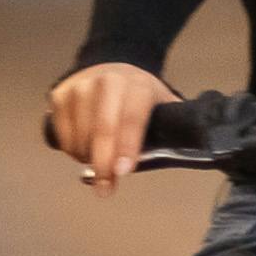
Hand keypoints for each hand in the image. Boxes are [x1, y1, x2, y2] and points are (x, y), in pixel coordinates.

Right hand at [46, 61, 162, 187]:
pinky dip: (71, 149)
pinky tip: (83, 149)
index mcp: (137, 85)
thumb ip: (174, 126)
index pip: (132, 118)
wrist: (109, 66)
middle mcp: (106, 82)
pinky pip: (62, 134)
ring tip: (98, 165)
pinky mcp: (59, 95)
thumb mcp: (162, 103)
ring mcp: (79, 87)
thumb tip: (196, 154)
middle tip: (106, 189)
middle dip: (103, 164)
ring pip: (79, 135)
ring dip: (87, 158)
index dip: (127, 146)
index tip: (124, 172)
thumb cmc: (140, 95)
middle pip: (102, 130)